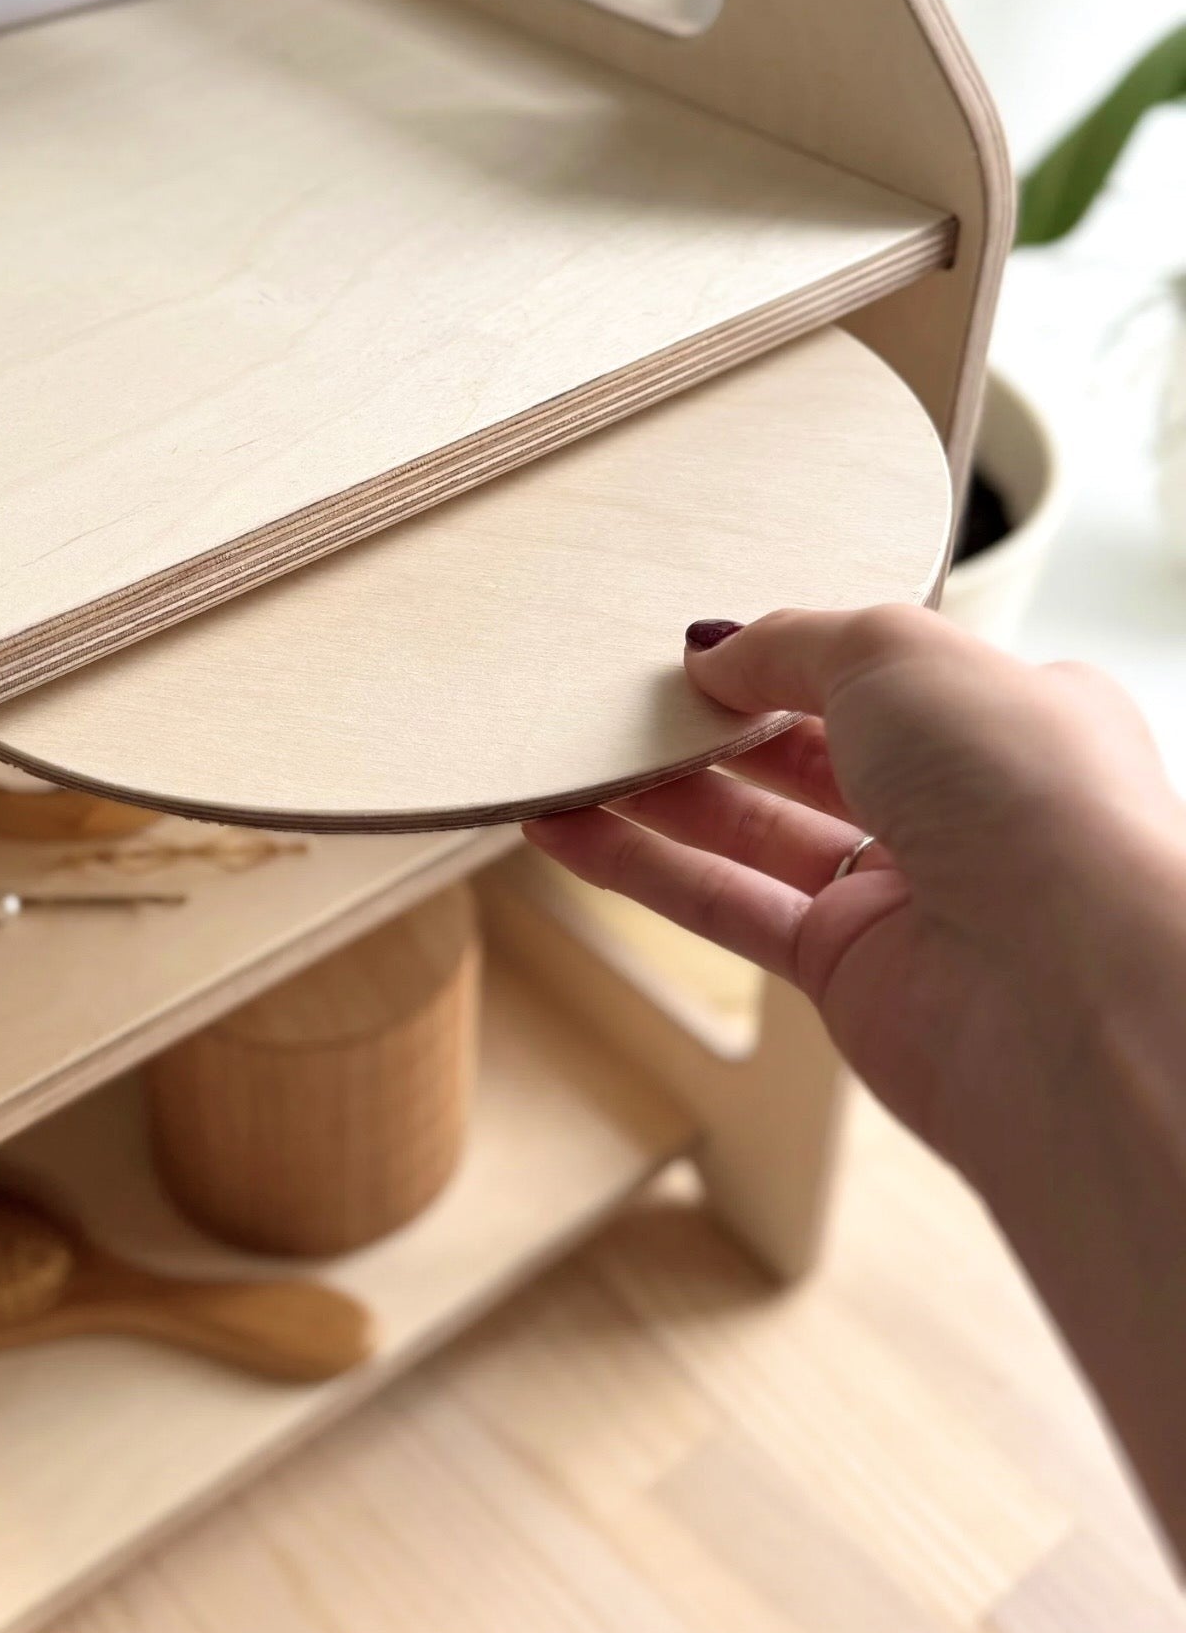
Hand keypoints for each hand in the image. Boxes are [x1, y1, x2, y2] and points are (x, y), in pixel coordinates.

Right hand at [524, 605, 1185, 1175]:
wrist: (1071, 991)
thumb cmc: (1029, 796)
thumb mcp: (899, 653)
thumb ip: (795, 641)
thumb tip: (718, 648)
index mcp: (1009, 716)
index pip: (876, 675)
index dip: (783, 656)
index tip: (693, 649)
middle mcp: (963, 809)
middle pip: (803, 754)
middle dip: (707, 726)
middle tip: (610, 702)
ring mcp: (905, 897)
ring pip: (752, 832)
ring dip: (654, 796)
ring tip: (561, 763)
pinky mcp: (847, 975)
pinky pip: (724, 905)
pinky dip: (643, 868)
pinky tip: (568, 834)